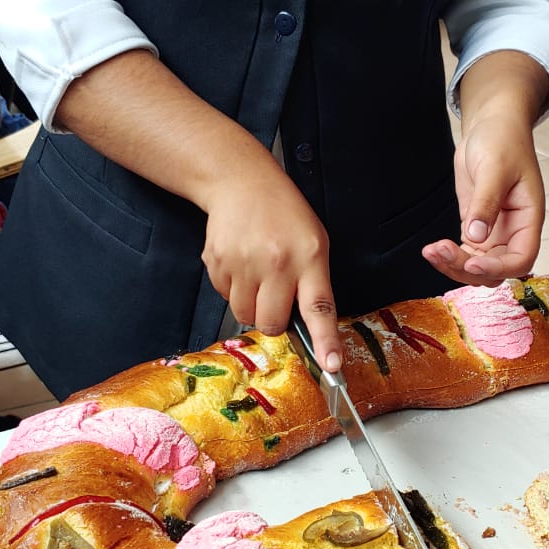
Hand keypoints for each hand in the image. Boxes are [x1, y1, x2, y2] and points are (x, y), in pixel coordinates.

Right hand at [201, 169, 342, 371]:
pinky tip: (241, 264)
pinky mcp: (217, 263)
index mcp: (309, 257)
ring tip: (257, 275)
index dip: (325, 341)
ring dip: (251, 306)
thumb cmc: (283, 213)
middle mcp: (276, 262)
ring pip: (244, 315)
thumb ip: (313, 282)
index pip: (319, 307)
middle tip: (275, 296)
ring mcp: (243, 263)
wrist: (241, 182)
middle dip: (273, 320)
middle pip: (271, 323)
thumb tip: (307, 327)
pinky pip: (224, 297)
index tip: (332, 366)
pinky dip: (233, 289)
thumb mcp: (314, 242)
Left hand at [422, 115, 544, 283]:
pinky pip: (463, 254)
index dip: (498, 267)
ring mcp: (494, 233)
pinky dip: (447, 257)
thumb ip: (486, 203)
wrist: (491, 128)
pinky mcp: (475, 228)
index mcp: (529, 219)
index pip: (521, 258)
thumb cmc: (503, 141)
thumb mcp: (494, 169)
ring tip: (431, 251)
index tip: (472, 262)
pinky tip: (431, 250)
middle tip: (440, 252)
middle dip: (467, 268)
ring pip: (476, 267)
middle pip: (495, 270)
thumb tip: (476, 235)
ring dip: (453, 266)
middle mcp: (513, 231)